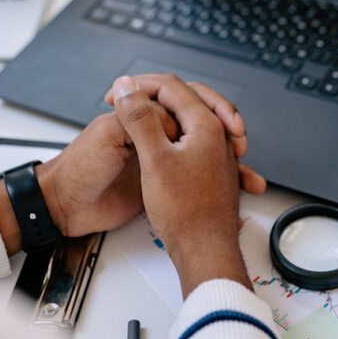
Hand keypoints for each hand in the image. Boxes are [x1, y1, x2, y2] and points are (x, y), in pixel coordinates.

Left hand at [0, 77, 257, 252]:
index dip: (208, 107)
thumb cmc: (79, 168)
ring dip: (230, 160)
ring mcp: (161, 157)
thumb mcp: (109, 136)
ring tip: (248, 175)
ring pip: (206, 150)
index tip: (224, 126)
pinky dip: (218, 183)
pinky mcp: (162, 182)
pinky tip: (236, 193)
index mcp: (142, 114)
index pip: (184, 98)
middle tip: (239, 144)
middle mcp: (156, 132)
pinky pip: (196, 178)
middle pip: (202, 121)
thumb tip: (172, 116)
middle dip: (227, 130)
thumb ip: (140, 122)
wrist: (65, 208)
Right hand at [111, 74, 265, 297]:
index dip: (140, 86)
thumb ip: (140, 119)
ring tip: (145, 114)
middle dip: (159, 92)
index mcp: (206, 125)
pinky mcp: (213, 170)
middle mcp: (218, 135)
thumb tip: (127, 87)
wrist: (205, 252)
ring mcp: (219, 153)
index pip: (172, 87)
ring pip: (194, 117)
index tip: (119, 95)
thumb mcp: (153, 159)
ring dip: (169, 111)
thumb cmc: (184, 212)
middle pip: (189, 96)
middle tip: (133, 96)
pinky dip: (178, 131)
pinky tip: (165, 142)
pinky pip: (197, 137)